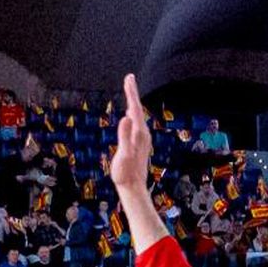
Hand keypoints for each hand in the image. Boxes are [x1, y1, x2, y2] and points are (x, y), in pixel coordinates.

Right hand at [110, 73, 151, 198]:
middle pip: (138, 109)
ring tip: (129, 91)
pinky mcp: (139, 144)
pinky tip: (131, 114)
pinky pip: (137, 123)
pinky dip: (134, 113)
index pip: (135, 108)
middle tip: (129, 78)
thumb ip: (124, 136)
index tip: (129, 78)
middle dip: (133, 93)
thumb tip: (126, 118)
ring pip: (138, 116)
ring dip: (133, 102)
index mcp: (139, 134)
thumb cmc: (125, 173)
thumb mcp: (123, 154)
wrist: (133, 188)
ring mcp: (142, 140)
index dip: (132, 93)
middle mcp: (143, 135)